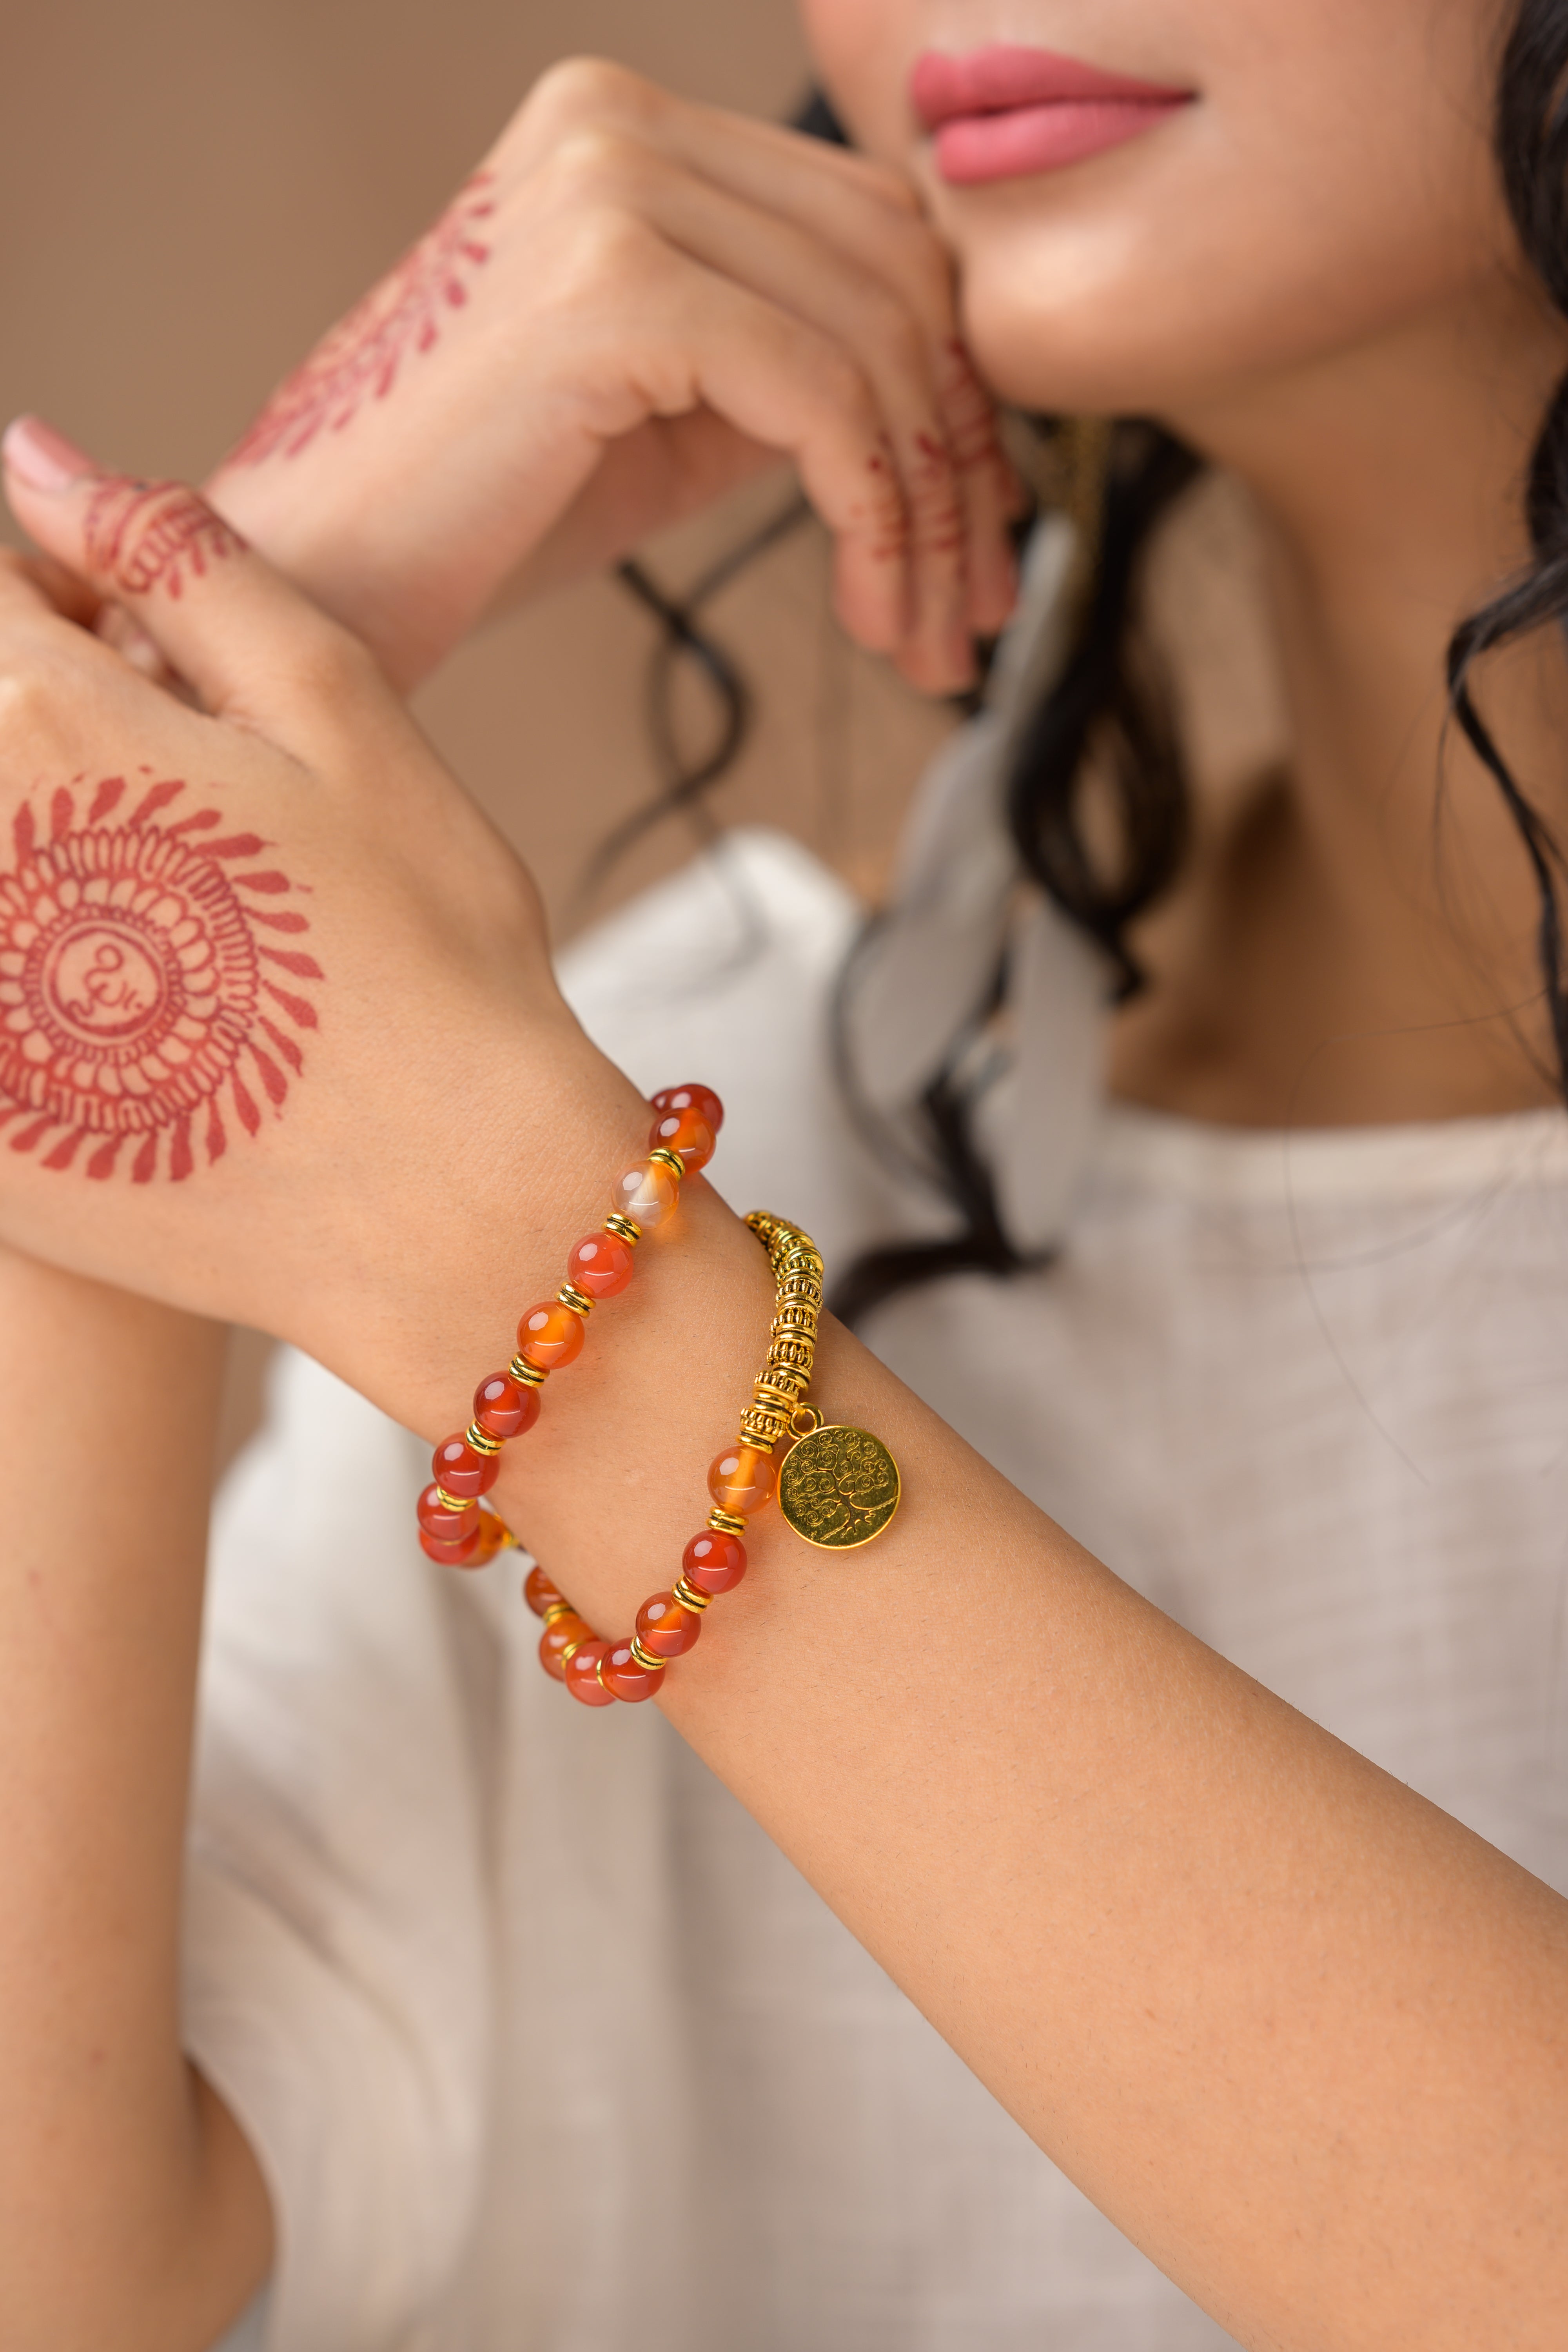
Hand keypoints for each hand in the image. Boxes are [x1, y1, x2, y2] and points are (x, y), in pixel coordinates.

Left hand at [0, 441, 648, 1407]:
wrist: (453, 1219)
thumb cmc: (438, 967)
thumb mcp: (349, 723)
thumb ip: (187, 568)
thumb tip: (36, 455)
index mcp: (57, 727)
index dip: (40, 598)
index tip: (118, 657)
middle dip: (50, 746)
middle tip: (166, 833)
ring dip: (45, 866)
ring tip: (173, 936)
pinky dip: (31, 986)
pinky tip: (133, 1027)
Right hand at [204, 60, 1020, 694]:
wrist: (320, 580)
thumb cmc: (481, 513)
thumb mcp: (670, 413)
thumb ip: (784, 360)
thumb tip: (944, 395)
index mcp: (627, 127)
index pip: (869, 229)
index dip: (957, 380)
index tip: (986, 522)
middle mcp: (617, 123)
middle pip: (895, 276)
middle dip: (962, 459)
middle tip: (977, 605)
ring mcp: (609, 190)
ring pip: (875, 345)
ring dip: (929, 516)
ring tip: (928, 637)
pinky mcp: (613, 291)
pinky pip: (822, 399)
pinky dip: (876, 517)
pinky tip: (873, 609)